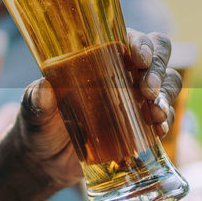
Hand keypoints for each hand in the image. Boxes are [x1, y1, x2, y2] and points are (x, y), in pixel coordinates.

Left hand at [10, 30, 181, 190]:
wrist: (46, 162)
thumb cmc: (38, 126)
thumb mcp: (33, 112)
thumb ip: (36, 101)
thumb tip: (44, 89)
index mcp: (98, 57)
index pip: (129, 38)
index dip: (141, 43)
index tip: (138, 58)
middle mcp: (122, 72)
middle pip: (158, 55)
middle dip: (159, 68)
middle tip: (148, 90)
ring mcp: (134, 97)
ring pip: (167, 83)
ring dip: (167, 96)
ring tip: (156, 115)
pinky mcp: (141, 123)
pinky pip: (164, 115)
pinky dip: (166, 120)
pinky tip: (160, 130)